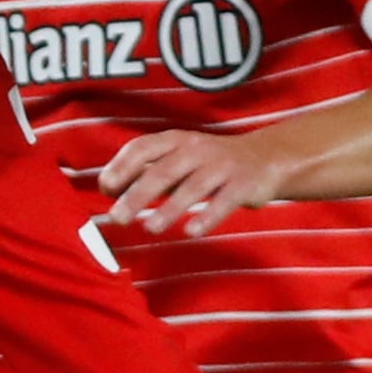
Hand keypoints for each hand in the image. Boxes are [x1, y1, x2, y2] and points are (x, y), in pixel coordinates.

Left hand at [98, 127, 282, 240]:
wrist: (266, 157)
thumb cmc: (210, 162)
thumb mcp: (178, 159)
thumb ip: (147, 172)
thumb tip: (107, 188)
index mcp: (175, 141)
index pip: (142, 148)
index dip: (122, 166)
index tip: (105, 188)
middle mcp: (196, 149)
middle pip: (163, 171)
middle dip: (138, 194)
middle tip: (117, 217)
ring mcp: (222, 165)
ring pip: (193, 186)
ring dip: (170, 208)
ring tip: (150, 228)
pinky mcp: (244, 183)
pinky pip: (225, 200)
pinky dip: (208, 216)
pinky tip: (191, 231)